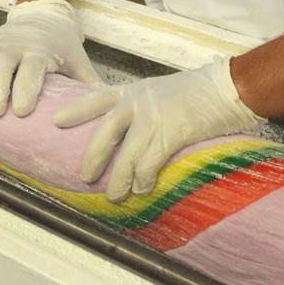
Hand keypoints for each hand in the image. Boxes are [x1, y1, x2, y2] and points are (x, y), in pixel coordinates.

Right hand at [0, 0, 101, 117]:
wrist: (42, 15)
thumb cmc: (62, 46)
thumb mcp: (78, 61)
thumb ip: (88, 86)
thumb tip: (106, 117)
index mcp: (42, 50)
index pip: (31, 68)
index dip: (24, 89)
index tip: (21, 112)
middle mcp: (17, 43)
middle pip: (1, 63)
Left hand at [55, 58, 262, 201]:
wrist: (227, 89)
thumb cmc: (196, 93)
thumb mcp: (159, 92)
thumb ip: (140, 108)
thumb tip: (126, 134)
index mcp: (133, 91)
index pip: (98, 98)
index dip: (77, 109)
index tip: (56, 119)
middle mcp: (139, 101)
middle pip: (106, 131)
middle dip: (94, 156)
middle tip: (84, 177)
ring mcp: (155, 116)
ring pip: (128, 153)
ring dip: (119, 178)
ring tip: (114, 195)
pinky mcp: (172, 131)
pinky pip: (150, 161)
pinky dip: (143, 178)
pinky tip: (141, 188)